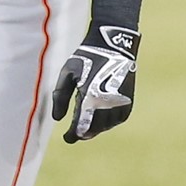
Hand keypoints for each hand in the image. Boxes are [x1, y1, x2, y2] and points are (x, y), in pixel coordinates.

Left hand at [52, 25, 139, 142]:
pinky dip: (108, 122)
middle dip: (83, 133)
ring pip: (106, 126)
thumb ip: (60, 97)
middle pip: (94, 129)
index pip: (80, 125)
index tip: (67, 139)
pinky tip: (100, 119)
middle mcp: (107, 104)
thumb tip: (57, 119)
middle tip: (75, 134)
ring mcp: (119, 103)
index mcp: (90, 97)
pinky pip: (118, 119)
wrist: (113, 46)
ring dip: (95, 128)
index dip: (72, 135)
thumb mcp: (67, 73)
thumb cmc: (86, 57)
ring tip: (86, 125)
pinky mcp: (128, 101)